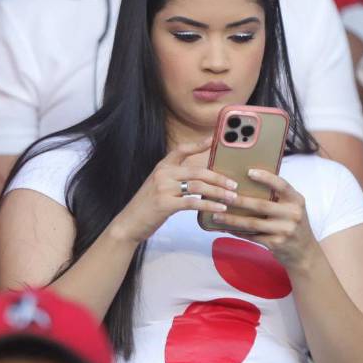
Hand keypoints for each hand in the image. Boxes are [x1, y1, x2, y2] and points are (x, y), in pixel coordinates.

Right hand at [108, 138, 236, 244]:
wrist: (128, 223)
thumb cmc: (146, 206)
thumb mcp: (157, 186)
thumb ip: (174, 179)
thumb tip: (199, 179)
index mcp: (161, 167)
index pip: (181, 150)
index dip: (198, 144)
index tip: (213, 139)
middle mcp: (163, 174)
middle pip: (197, 171)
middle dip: (218, 177)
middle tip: (234, 184)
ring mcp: (163, 188)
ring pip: (198, 186)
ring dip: (218, 192)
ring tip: (232, 198)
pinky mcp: (165, 204)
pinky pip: (193, 202)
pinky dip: (209, 205)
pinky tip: (220, 209)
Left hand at [209, 169, 319, 270]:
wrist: (305, 253)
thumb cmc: (293, 225)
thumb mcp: (293, 208)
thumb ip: (278, 198)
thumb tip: (248, 183)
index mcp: (297, 200)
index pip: (281, 185)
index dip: (266, 177)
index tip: (249, 172)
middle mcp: (293, 214)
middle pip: (261, 205)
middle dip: (238, 201)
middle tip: (220, 196)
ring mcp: (285, 230)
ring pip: (253, 223)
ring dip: (232, 219)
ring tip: (216, 216)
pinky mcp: (276, 244)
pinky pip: (252, 236)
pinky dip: (237, 232)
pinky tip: (226, 228)